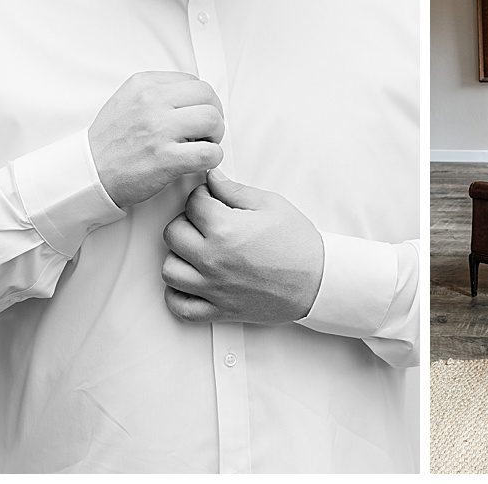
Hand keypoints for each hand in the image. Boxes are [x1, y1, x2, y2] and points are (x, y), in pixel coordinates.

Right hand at [88, 71, 224, 207]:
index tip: (195, 117)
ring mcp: (158, 130)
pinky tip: (198, 163)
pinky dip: (212, 159)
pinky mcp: (165, 158)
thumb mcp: (127, 100)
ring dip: (214, 136)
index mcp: (143, 85)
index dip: (202, 102)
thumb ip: (158, 92)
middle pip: (208, 96)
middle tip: (204, 133)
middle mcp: (151, 102)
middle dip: (213, 115)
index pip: (194, 82)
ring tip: (200, 147)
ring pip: (213, 120)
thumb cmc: (111, 142)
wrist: (89, 173)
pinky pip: (210, 153)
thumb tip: (193, 97)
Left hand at [161, 169, 324, 324]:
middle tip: (205, 222)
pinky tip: (191, 281)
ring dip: (179, 256)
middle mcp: (213, 259)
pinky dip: (178, 294)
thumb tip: (213, 179)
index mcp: (225, 229)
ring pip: (169, 269)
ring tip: (197, 250)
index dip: (203, 196)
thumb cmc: (299, 245)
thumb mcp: (271, 205)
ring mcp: (213, 287)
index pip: (193, 202)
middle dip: (187, 222)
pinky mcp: (218, 309)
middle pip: (173, 233)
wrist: (318, 281)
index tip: (211, 199)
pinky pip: (179, 306)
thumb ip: (235, 190)